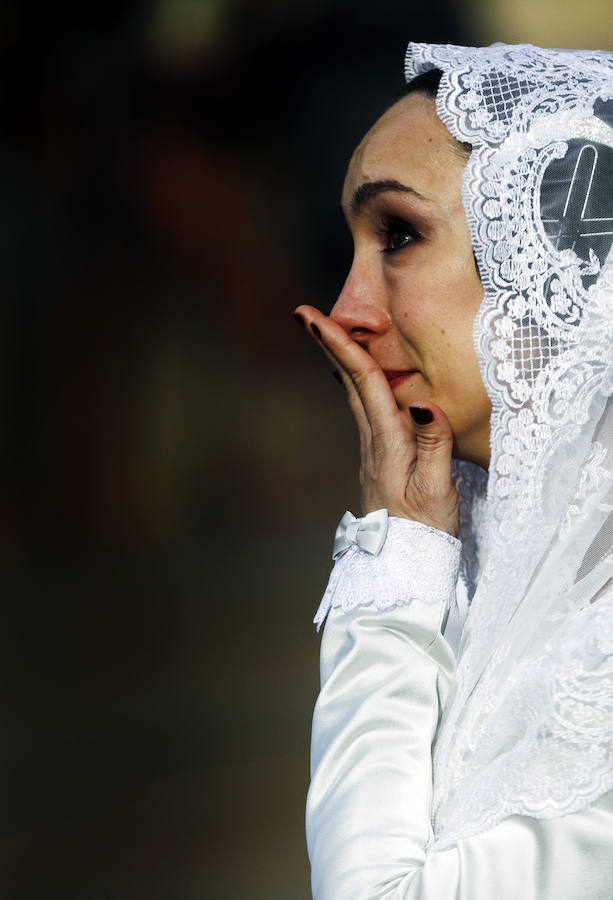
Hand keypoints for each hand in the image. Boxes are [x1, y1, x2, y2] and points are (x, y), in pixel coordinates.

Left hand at [294, 305, 459, 537]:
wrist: (403, 566)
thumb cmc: (423, 531)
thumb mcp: (437, 489)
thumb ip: (434, 445)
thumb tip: (425, 402)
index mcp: (387, 441)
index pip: (363, 382)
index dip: (340, 346)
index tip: (311, 318)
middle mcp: (373, 441)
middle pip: (349, 382)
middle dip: (328, 344)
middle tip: (304, 314)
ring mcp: (373, 450)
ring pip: (353, 395)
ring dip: (339, 361)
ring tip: (326, 333)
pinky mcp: (379, 459)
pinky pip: (364, 410)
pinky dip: (355, 383)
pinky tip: (355, 379)